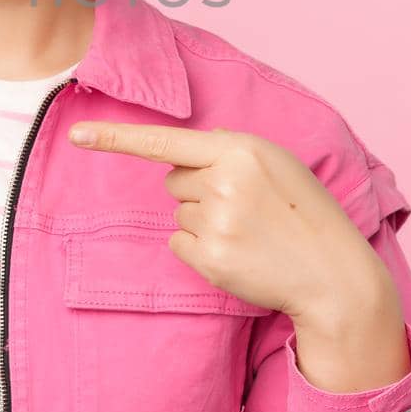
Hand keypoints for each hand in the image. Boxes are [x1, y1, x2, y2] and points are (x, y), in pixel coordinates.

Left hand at [66, 121, 392, 327]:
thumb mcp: (280, 163)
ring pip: (178, 213)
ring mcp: (216, 222)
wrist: (333, 275)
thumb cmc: (307, 214)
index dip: (115, 139)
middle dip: (197, 189)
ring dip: (203, 220)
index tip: (76, 136)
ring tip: (248, 232)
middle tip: (243, 207)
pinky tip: (237, 252)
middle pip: (172, 180)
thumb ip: (235, 148)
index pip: (165, 141)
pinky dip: (200, 249)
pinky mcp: (210, 258)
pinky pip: (178, 243)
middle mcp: (223, 182)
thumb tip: (196, 143)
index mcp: (240, 149)